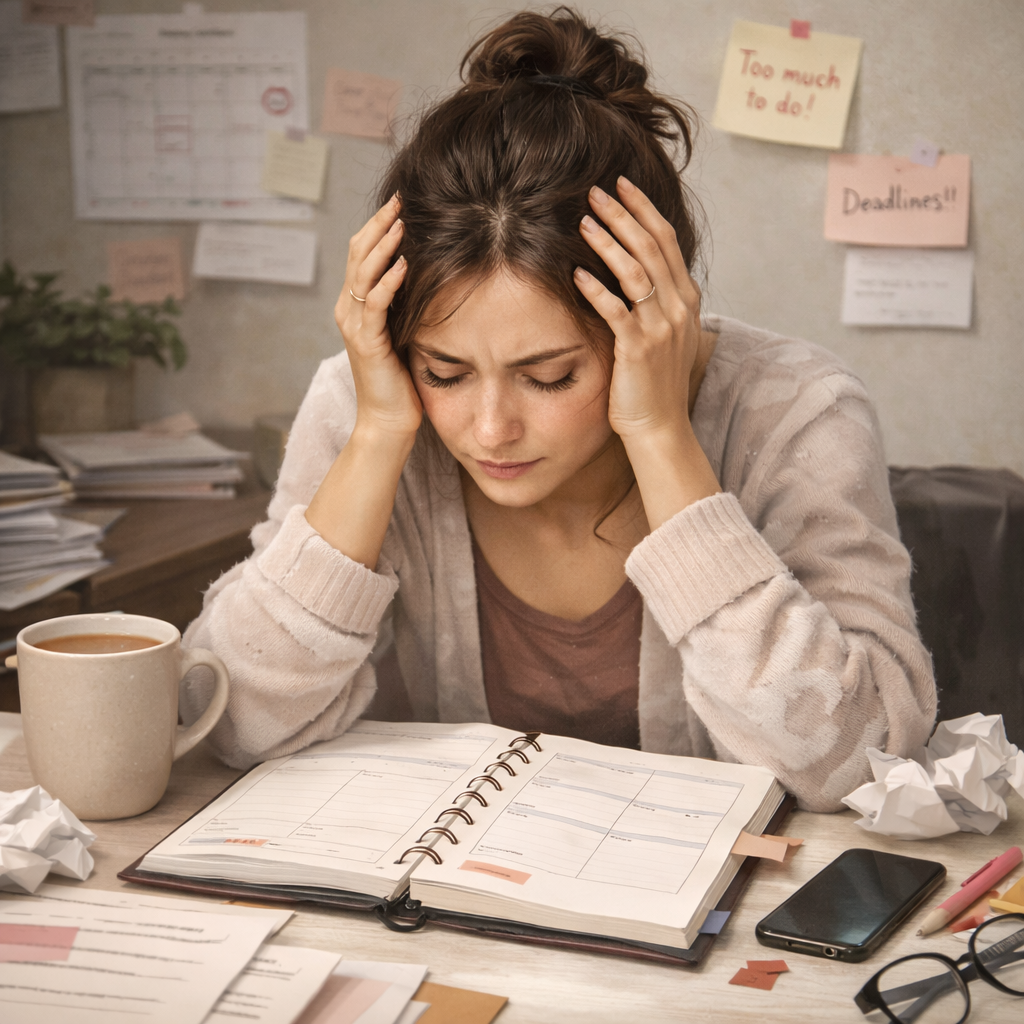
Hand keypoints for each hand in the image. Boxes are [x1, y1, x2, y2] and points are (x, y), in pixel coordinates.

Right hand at [336, 195, 420, 440]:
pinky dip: (388, 281)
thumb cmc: (401, 381)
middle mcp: (349, 311)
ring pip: (362, 273)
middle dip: (379, 224)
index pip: (361, 254)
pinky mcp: (366, 343)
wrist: (388, 421)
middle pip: (357, 254)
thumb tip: (433, 273)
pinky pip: (374, 304)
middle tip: (399, 200)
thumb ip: (407, 303)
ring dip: (382, 245)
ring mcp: (354, 326)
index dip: (378, 226)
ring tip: (400, 223)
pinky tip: (404, 264)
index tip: (400, 203)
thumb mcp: (404, 331)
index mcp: (357, 306)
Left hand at [573, 177, 720, 527]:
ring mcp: (661, 327)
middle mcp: (678, 307)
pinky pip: (616, 310)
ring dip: (609, 243)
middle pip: (651, 247)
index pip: (667, 241)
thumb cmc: (653, 383)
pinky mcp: (638, 349)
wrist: (660, 427)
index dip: (644, 209)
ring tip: (584, 221)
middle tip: (596, 190)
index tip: (621, 185)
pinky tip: (576, 273)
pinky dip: (596, 289)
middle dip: (623, 214)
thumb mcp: (660, 335)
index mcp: (685, 299)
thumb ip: (652, 301)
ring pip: (636, 271)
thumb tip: (630, 273)